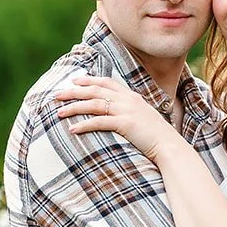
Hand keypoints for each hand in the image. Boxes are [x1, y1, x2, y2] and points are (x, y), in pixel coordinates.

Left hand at [54, 75, 173, 160]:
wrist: (169, 146)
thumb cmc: (156, 136)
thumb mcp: (144, 117)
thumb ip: (131, 111)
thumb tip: (118, 114)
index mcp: (131, 96)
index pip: (106, 82)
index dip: (89, 80)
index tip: (74, 81)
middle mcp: (127, 99)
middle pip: (95, 90)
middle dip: (74, 91)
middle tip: (57, 95)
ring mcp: (126, 110)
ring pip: (94, 104)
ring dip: (74, 107)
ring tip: (59, 113)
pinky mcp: (125, 124)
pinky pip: (99, 122)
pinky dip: (84, 125)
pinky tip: (72, 129)